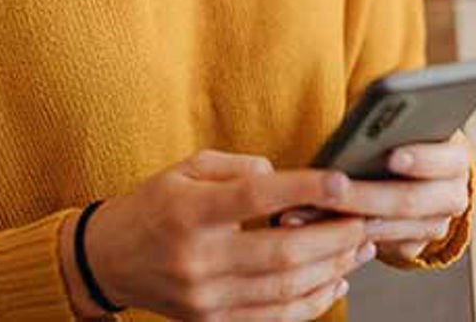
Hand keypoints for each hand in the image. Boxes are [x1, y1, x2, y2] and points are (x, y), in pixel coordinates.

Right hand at [60, 150, 375, 321]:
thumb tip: (286, 177)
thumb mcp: (188, 169)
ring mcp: (205, 298)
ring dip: (333, 269)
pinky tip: (336, 281)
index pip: (256, 199)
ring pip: (284, 290)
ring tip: (362, 247)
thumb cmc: (157, 205)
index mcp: (189, 212)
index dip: (304, 189)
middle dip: (334, 237)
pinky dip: (312, 302)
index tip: (343, 181)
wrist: (109, 260)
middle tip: (366, 219)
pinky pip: (274, 318)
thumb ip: (239, 168)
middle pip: (280, 254)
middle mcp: (198, 260)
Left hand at [322, 131, 471, 262]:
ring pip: (390, 229)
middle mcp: (453, 195)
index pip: (445, 160)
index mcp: (457, 159)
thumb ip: (394, 126)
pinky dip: (346, 238)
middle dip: (367, 195)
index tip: (392, 155)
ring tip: (310, 209)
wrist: (416, 172)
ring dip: (346, 221)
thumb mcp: (409, 127)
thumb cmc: (405, 139)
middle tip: (334, 187)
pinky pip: (378, 247)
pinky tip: (316, 227)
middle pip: (410, 200)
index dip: (420, 159)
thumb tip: (366, 122)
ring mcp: (435, 225)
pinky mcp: (412, 247)